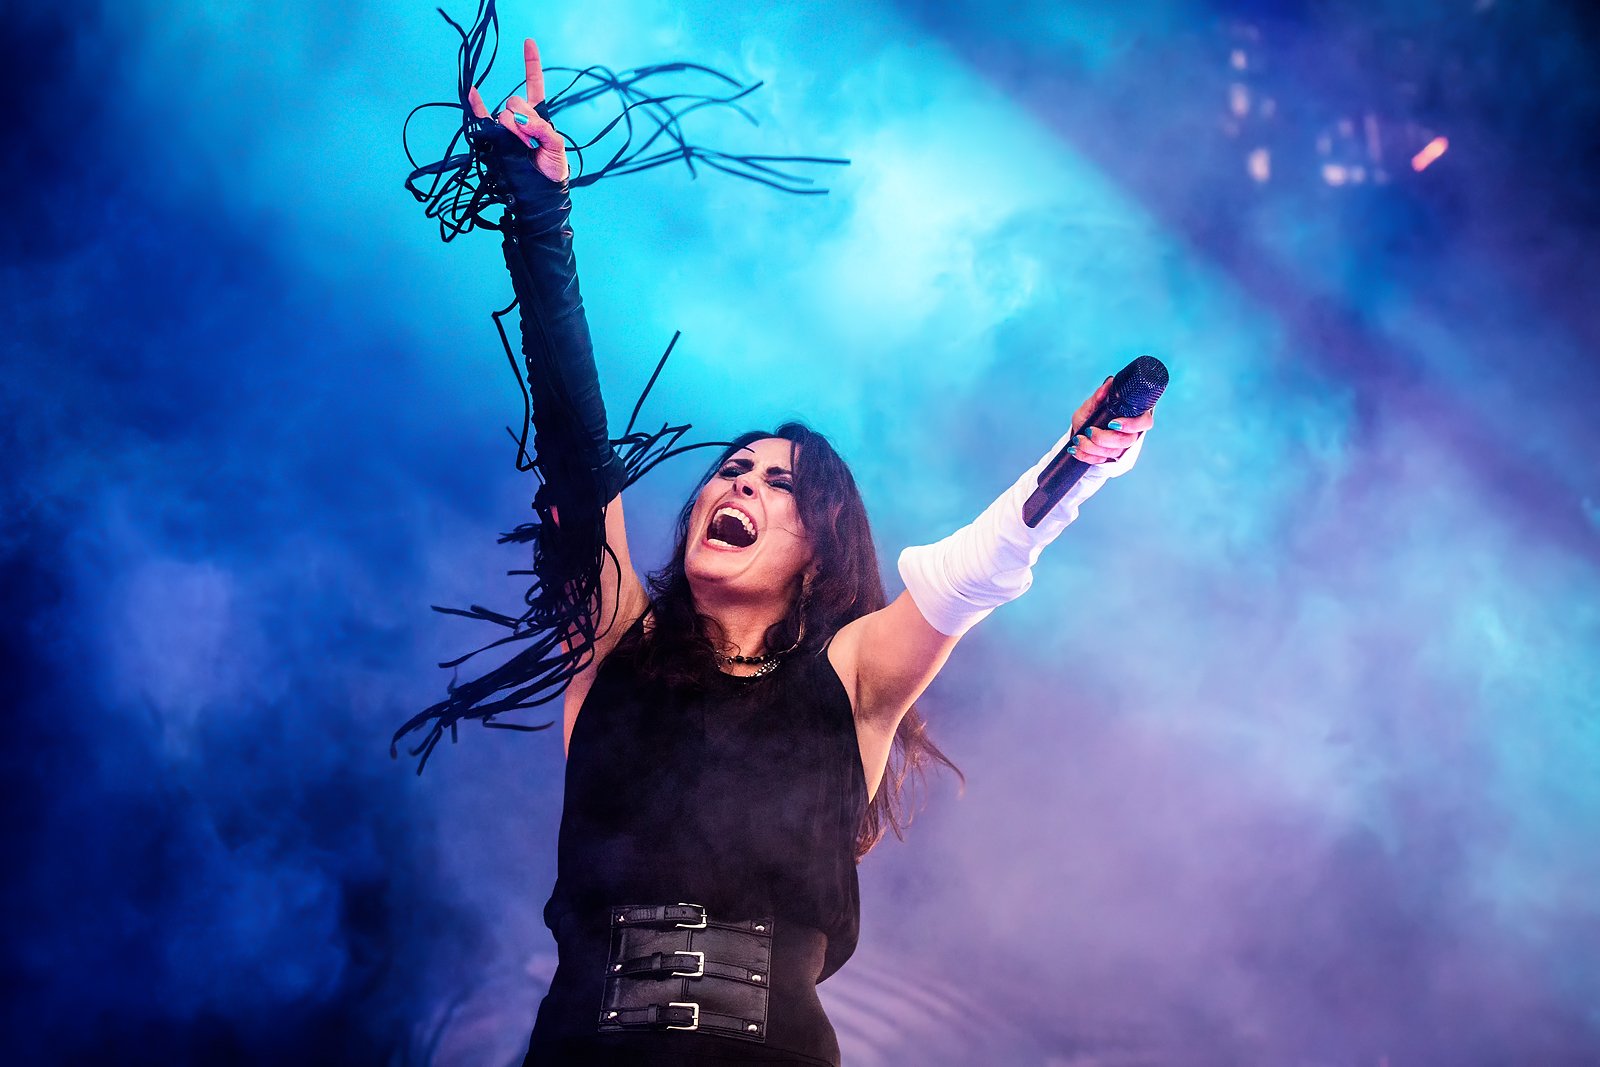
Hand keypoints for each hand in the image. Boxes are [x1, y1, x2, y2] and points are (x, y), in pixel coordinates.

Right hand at [467, 38, 569, 182]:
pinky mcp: (493, 137)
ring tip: (524, 147)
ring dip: (514, 128)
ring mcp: (505, 127)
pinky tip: (472, 92)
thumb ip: (543, 129)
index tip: (528, 42)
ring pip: (504, 113)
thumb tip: (520, 118)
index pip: (535, 85)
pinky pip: (481, 117)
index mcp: (538, 116)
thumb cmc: (552, 170)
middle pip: (516, 101)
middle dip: (525, 119)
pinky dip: (475, 104)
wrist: (539, 193)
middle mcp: (520, 117)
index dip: (531, 64)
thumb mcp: (557, 147)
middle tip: (533, 142)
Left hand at [1066, 376, 1154, 465]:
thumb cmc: (1090, 415)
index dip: (1131, 425)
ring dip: (1091, 447)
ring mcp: (1120, 448)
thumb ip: (1099, 396)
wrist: (1080, 431)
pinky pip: (1100, 461)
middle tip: (1089, 431)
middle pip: (1126, 441)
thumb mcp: (1091, 405)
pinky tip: (1075, 449)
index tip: (1112, 423)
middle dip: (1104, 438)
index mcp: (1132, 417)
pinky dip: (1085, 455)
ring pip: (1112, 452)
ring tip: (1078, 439)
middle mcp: (1130, 434)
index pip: (1144, 422)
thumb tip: (1108, 384)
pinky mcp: (1110, 459)